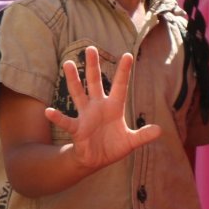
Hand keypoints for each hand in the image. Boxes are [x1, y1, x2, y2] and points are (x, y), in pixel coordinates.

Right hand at [45, 47, 161, 169]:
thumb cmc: (113, 147)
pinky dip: (57, 117)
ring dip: (73, 79)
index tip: (127, 55)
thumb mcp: (131, 142)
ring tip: (67, 64)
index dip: (123, 72)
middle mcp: (98, 106)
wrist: (96, 160)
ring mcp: (85, 116)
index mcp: (114, 107)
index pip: (120, 86)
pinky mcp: (77, 129)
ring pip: (78, 94)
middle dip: (93, 66)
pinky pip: (66, 122)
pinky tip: (49, 111)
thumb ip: (143, 135)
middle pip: (95, 82)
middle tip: (90, 48)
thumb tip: (159, 130)